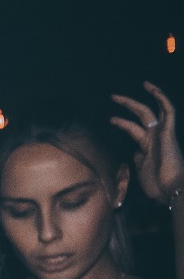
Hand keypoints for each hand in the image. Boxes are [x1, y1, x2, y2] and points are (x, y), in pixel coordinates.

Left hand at [112, 83, 183, 206]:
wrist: (169, 190)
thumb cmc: (157, 185)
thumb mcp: (142, 170)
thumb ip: (139, 159)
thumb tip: (135, 151)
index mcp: (148, 146)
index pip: (134, 129)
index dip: (122, 122)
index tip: (111, 119)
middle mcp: (156, 137)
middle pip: (141, 116)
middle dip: (127, 105)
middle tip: (112, 97)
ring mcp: (162, 134)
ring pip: (150, 111)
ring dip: (136, 101)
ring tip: (121, 93)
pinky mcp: (169, 133)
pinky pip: (168, 111)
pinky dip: (161, 98)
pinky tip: (151, 89)